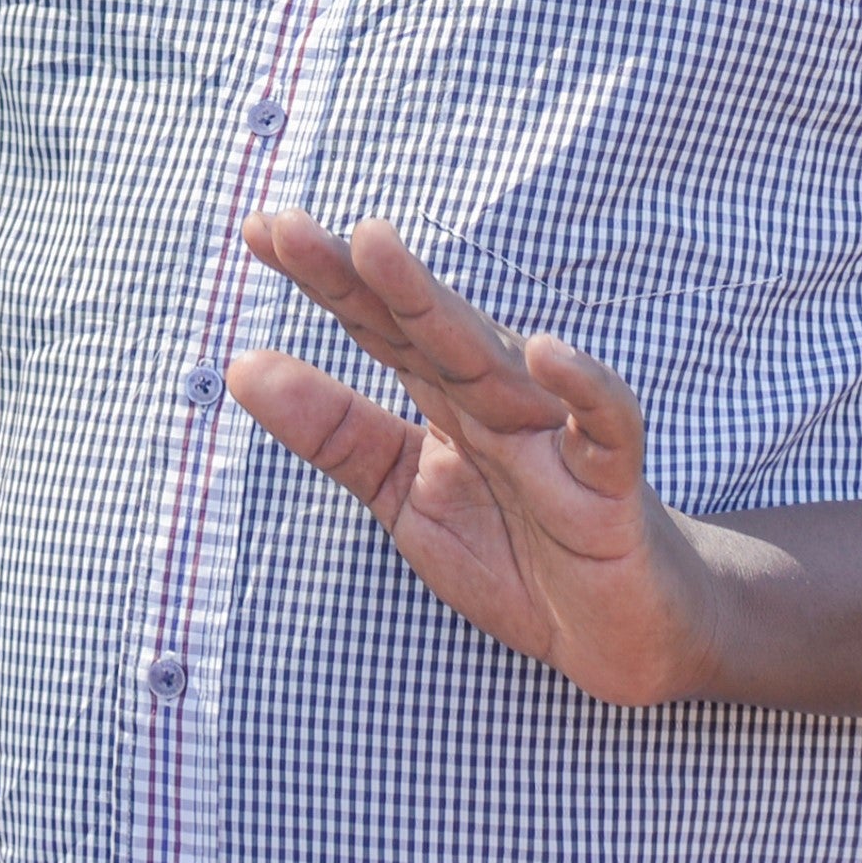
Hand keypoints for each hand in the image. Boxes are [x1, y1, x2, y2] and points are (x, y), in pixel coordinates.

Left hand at [227, 211, 744, 709]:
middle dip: (361, 275)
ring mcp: (556, 436)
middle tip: (291, 225)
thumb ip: (335, 436)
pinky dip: (585, 388)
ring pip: (494, 360)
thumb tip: (239, 366)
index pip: (378, 327)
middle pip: (425, 328)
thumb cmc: (519, 550)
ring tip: (377, 246)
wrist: (622, 636)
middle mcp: (497, 400)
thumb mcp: (406, 496)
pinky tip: (547, 350)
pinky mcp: (612, 487)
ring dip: (438, 304)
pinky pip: (605, 428)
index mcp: (446, 399)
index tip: (258, 229)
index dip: (322, 279)